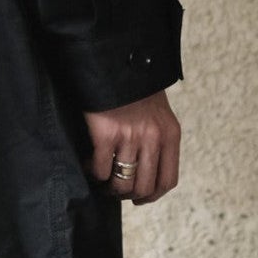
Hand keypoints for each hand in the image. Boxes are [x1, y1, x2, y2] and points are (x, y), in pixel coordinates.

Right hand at [81, 90, 180, 204]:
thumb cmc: (136, 85)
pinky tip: (88, 164)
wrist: (116, 59)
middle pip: (144, 187)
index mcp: (170, 134)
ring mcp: (130, 136)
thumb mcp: (158, 112)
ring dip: (109, 187)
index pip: (168, 180)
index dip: (152, 196)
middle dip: (127, 194)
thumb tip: (145, 168)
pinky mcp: (106, 133)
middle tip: (114, 190)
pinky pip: (100, 168)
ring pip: (122, 183)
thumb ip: (157, 138)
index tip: (139, 198)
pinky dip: (92, 172)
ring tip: (101, 180)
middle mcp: (153, 138)